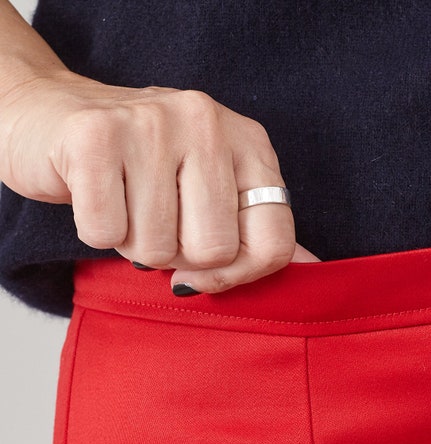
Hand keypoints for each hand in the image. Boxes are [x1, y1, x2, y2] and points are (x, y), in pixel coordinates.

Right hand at [0, 71, 318, 293]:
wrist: (53, 119)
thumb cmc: (144, 172)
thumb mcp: (215, 196)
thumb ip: (262, 235)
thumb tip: (315, 274)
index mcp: (250, 144)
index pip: (273, 244)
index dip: (239, 275)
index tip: (207, 266)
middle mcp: (209, 122)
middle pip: (213, 252)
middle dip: (177, 255)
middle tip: (155, 217)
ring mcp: (153, 122)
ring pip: (158, 249)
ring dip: (133, 243)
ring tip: (125, 201)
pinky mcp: (96, 135)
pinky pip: (106, 233)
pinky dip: (96, 229)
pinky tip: (95, 192)